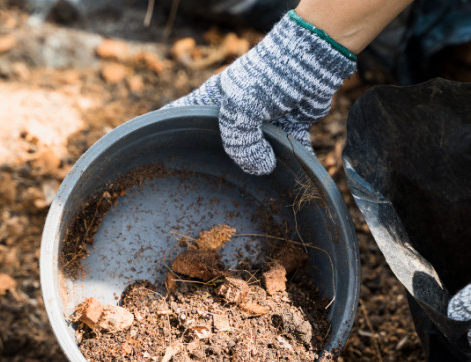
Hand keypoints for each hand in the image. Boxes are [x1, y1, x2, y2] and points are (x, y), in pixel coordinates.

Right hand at [165, 11, 355, 174]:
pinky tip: (294, 179)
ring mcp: (263, 120)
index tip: (158, 156)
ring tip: (256, 190)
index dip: (168, 133)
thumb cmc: (266, 77)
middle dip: (221, 163)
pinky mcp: (290, 126)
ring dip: (260, 168)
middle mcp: (236, 112)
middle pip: (222, 143)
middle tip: (214, 188)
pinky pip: (289, 150)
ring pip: (256, 152)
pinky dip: (294, 163)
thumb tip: (260, 170)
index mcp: (213, 102)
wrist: (312, 61)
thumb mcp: (241, 109)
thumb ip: (240, 143)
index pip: (181, 116)